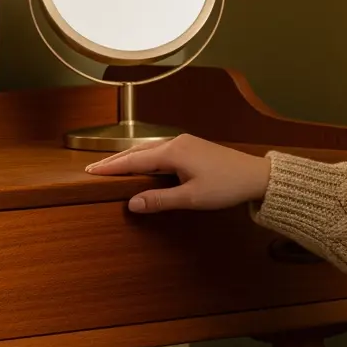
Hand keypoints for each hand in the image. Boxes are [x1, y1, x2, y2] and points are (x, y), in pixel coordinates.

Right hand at [85, 133, 270, 215]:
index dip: (112, 167)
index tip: (91, 171)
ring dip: (130, 159)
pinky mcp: (192, 147)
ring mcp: (185, 143)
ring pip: (149, 150)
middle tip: (94, 170)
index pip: (133, 160)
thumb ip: (159, 200)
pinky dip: (145, 158)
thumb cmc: (226, 187)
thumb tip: (131, 204)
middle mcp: (176, 143)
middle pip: (138, 152)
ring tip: (112, 168)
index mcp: (173, 152)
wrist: (255, 176)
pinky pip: (160, 151)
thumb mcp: (191, 198)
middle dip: (116, 161)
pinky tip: (142, 165)